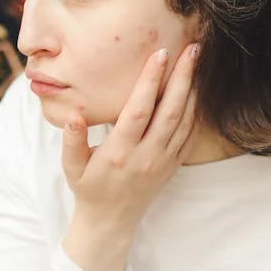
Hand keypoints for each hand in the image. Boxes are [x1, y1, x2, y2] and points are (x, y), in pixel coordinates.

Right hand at [62, 42, 198, 235]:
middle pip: (170, 110)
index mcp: (119, 152)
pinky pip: (190, 136)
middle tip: (192, 48)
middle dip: (182, 77)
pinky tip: (199, 91)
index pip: (139, 110)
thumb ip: (71, 140)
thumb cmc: (88, 189)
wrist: (110, 222)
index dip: (151, 81)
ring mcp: (163, 161)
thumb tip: (72, 115)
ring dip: (193, 89)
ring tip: (198, 62)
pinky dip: (197, 112)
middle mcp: (146, 156)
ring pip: (185, 121)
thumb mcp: (72, 167)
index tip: (159, 54)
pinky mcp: (173, 166)